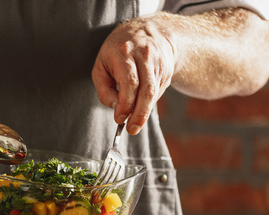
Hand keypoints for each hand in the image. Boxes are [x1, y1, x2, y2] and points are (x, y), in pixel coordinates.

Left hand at [91, 18, 175, 134]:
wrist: (149, 31)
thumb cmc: (118, 51)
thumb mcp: (101, 65)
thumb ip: (104, 89)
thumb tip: (115, 108)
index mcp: (125, 52)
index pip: (130, 82)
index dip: (125, 104)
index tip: (119, 119)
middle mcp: (145, 56)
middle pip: (146, 90)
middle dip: (139, 113)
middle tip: (132, 129)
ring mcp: (159, 63)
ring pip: (154, 93)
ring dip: (144, 112)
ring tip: (135, 125)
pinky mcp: (166, 71)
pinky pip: (157, 92)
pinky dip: (148, 103)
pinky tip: (140, 107)